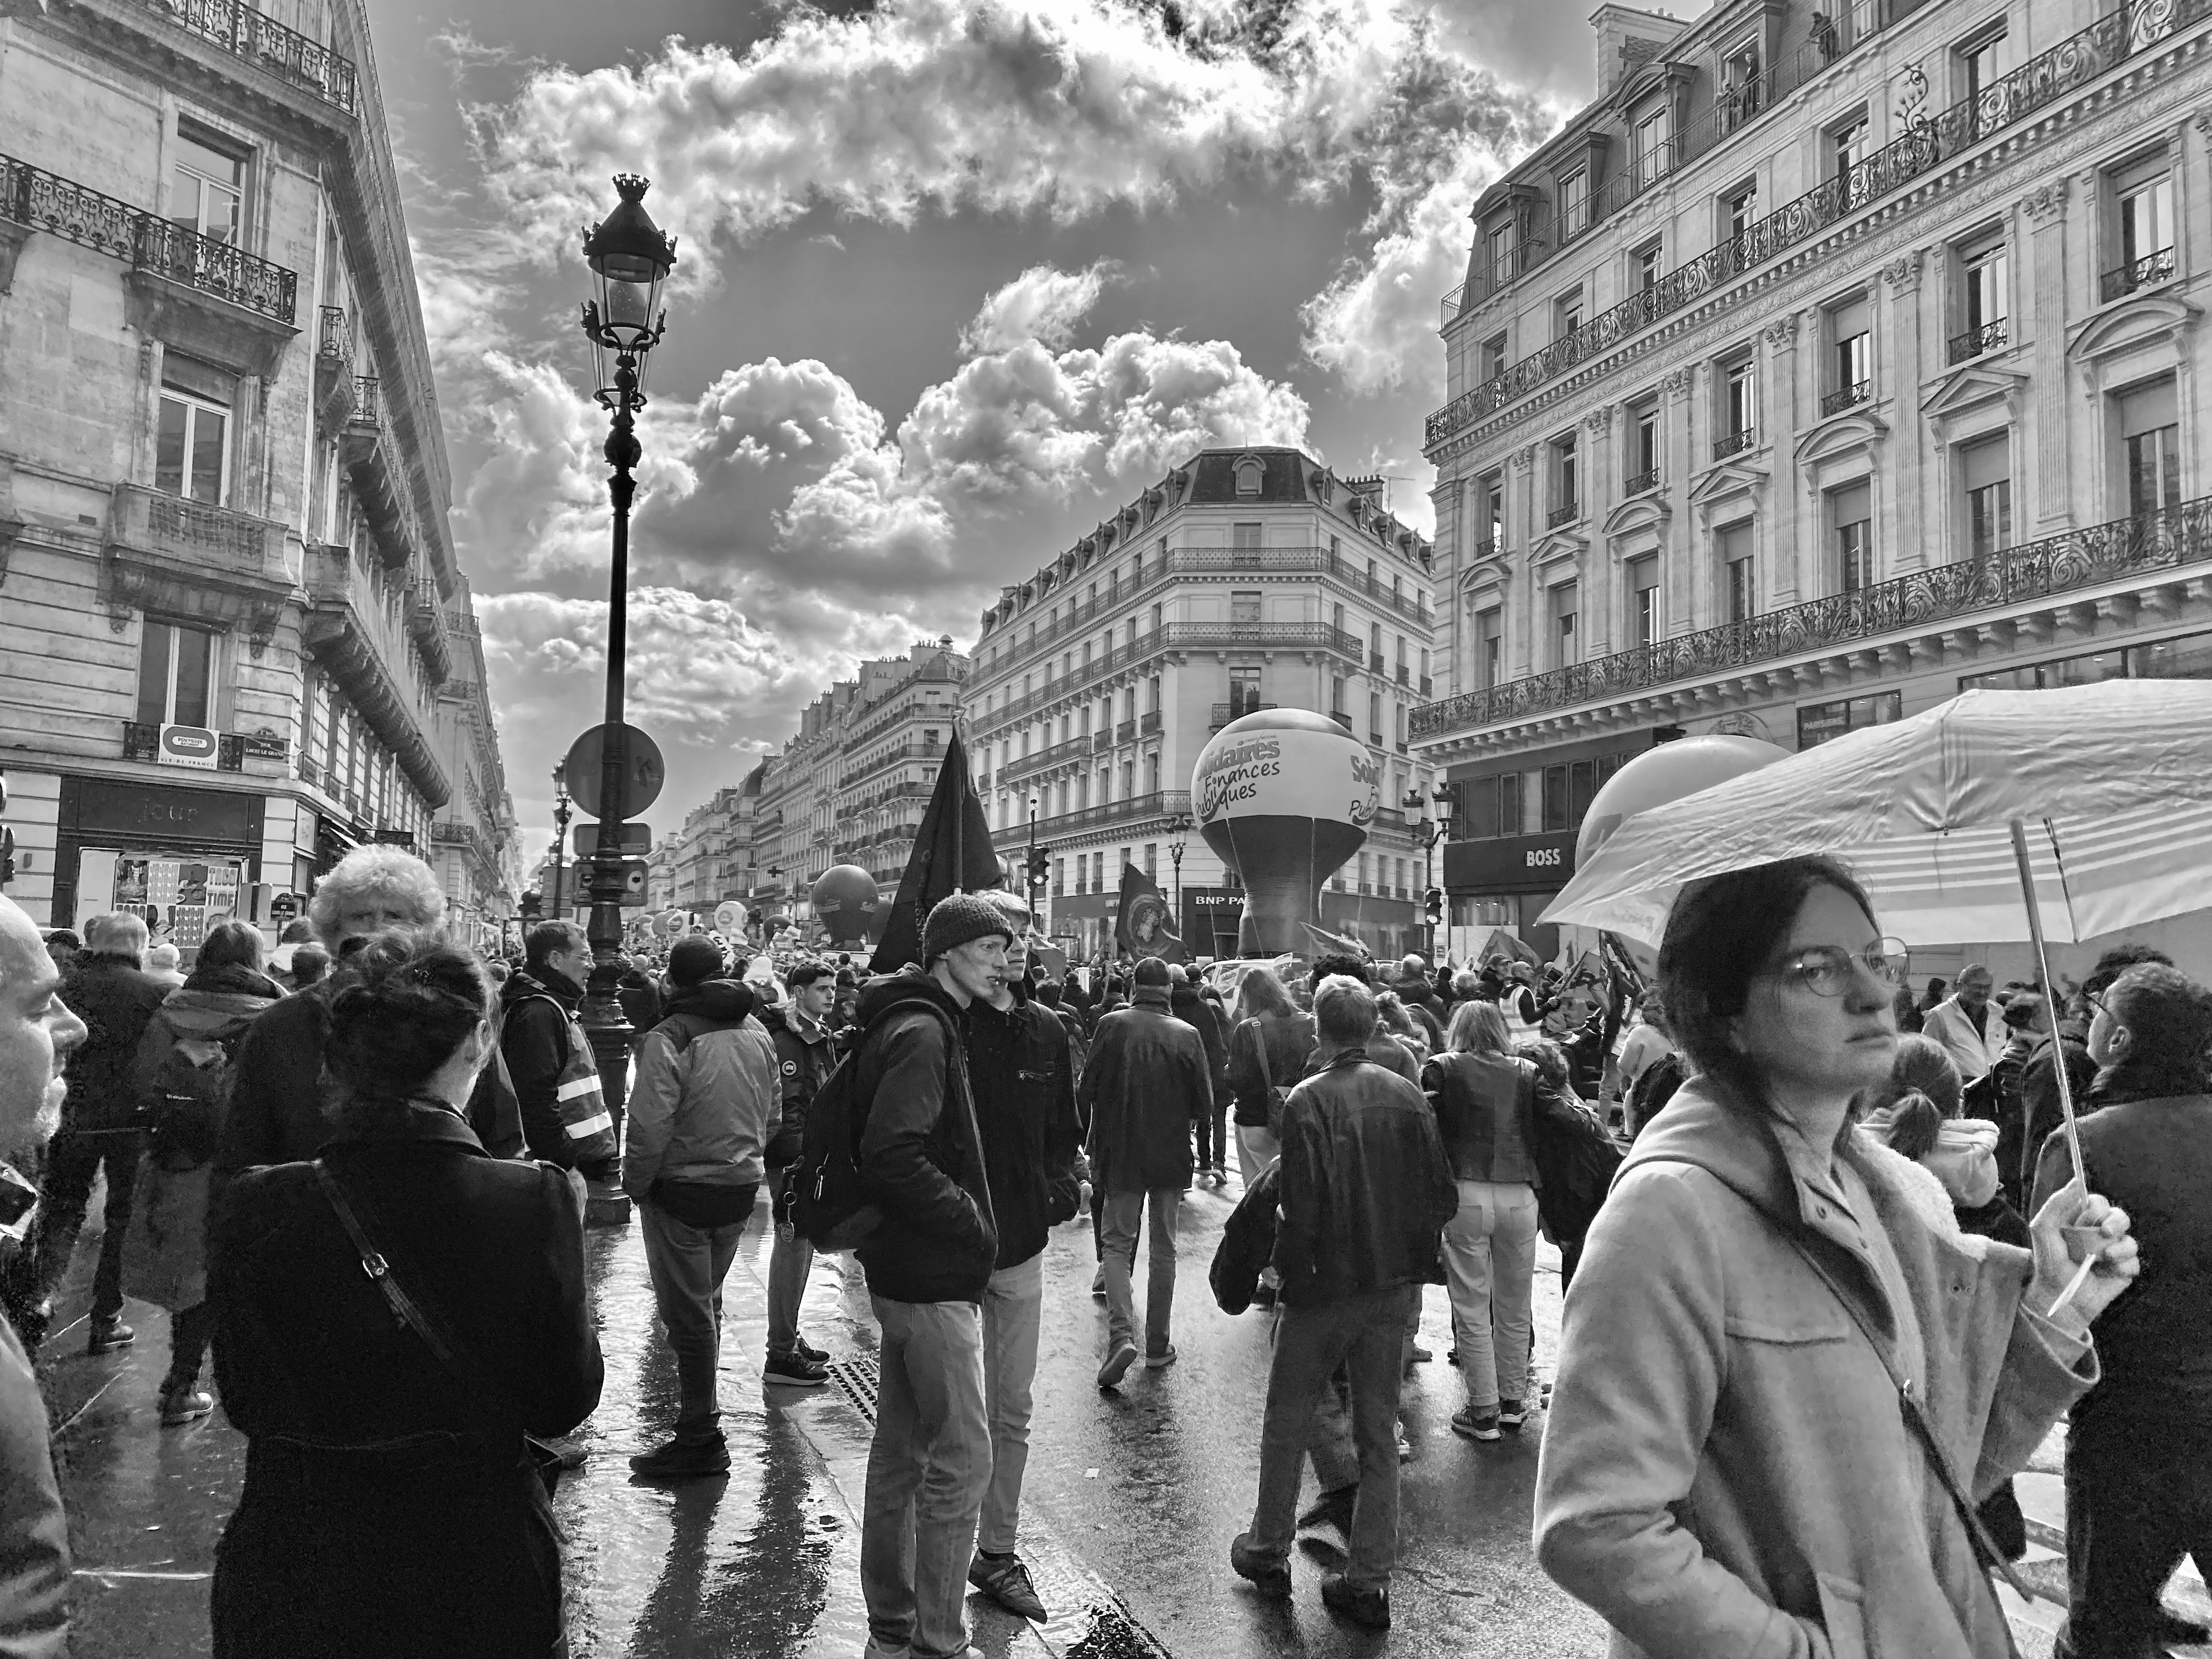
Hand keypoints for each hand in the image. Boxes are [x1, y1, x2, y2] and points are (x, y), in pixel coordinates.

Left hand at [2027, 1174, 2138, 1334]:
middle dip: (2116, 1222)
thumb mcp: (2043, 1229)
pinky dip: (2123, 1267)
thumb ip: (2056, 1204)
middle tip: (2105, 1232)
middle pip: (2120, 1217)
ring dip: (2119, 1248)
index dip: (2097, 1208)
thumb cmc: (2049, 1262)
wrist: (2060, 1297)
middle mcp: (2098, 1234)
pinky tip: (2109, 1272)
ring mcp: (2112, 1252)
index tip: (2086, 1218)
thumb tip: (2077, 1182)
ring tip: (2104, 1258)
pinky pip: (2134, 1263)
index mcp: (2081, 1221)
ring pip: (2130, 1241)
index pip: (2098, 1203)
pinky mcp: (2122, 1271)